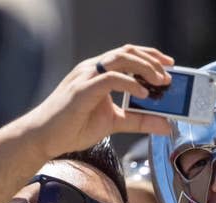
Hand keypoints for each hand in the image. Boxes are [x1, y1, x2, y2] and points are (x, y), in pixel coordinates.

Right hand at [23, 44, 174, 158]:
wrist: (45, 137)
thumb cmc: (74, 126)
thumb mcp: (115, 123)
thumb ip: (140, 122)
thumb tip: (166, 124)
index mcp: (99, 73)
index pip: (128, 54)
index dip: (150, 56)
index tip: (169, 65)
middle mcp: (93, 69)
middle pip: (127, 52)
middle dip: (151, 61)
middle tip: (169, 76)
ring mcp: (86, 77)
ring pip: (119, 59)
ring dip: (144, 68)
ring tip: (160, 82)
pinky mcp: (82, 90)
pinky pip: (109, 79)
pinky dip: (129, 83)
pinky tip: (143, 93)